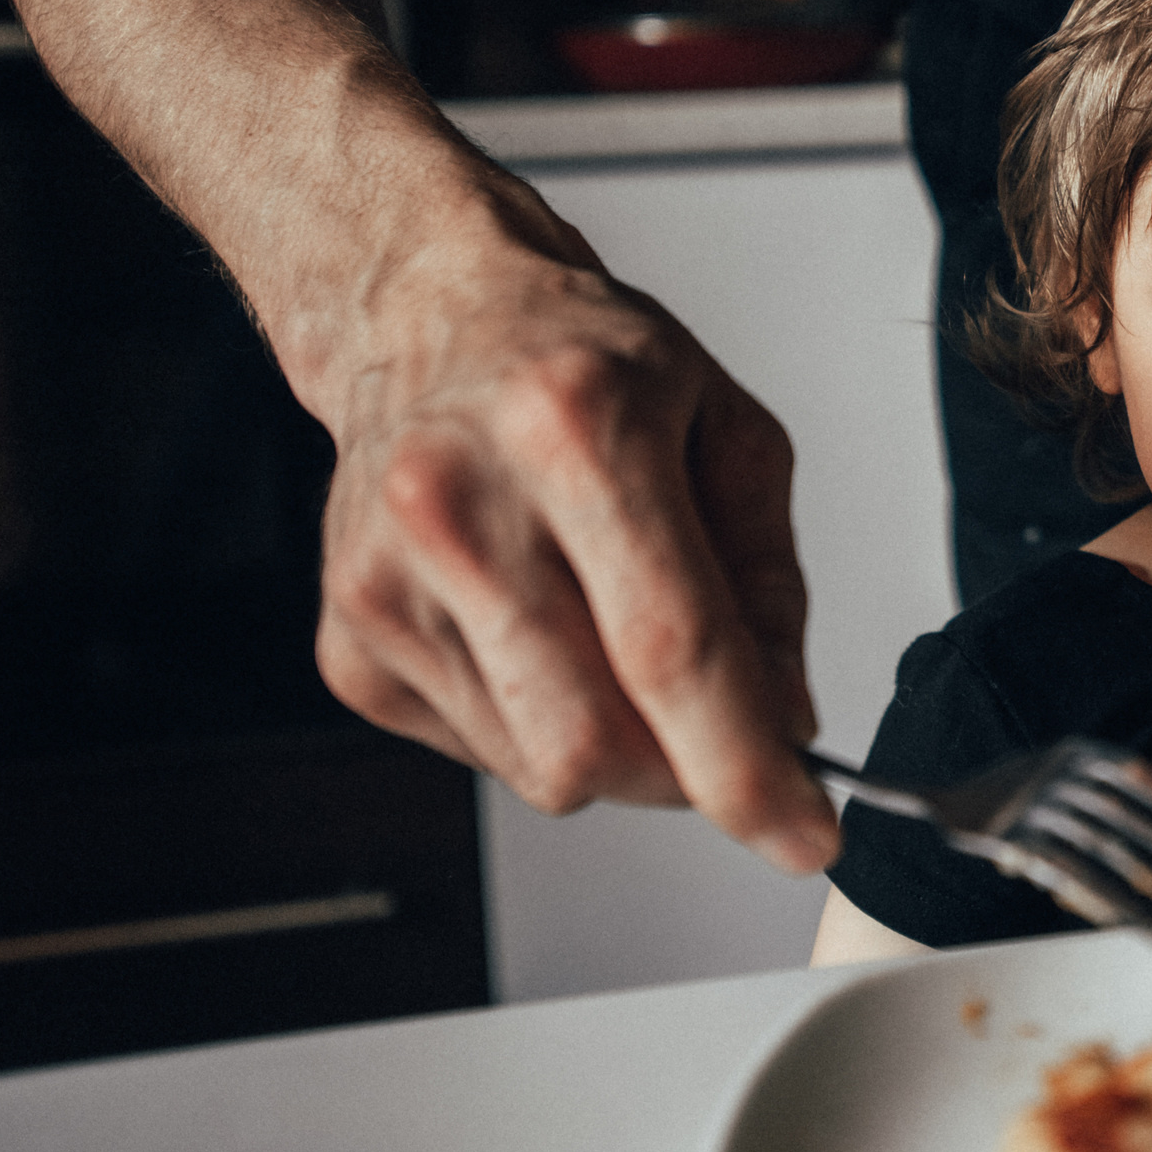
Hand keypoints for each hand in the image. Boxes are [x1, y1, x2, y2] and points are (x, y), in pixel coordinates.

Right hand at [310, 243, 842, 875]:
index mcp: (578, 429)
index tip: (805, 836)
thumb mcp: (730, 430)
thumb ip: (769, 583)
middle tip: (720, 724)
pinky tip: (538, 627)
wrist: (427, 315)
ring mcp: (384, 580)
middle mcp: (461, 504)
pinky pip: (481, 755)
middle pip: (594, 740)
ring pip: (539, 769)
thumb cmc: (587, 363)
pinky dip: (539, 724)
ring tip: (609, 632)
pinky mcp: (345, 641)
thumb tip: (784, 721)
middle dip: (685, 773)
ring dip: (613, 745)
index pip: (671, 647)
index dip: (746, 765)